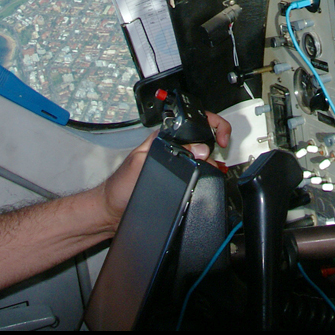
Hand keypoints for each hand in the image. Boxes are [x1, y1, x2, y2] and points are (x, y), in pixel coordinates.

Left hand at [100, 111, 232, 224]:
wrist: (113, 212)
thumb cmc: (120, 187)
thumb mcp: (142, 163)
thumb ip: (168, 153)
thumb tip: (198, 149)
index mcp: (162, 139)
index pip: (191, 123)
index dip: (211, 126)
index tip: (220, 138)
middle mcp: (170, 149)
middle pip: (201, 139)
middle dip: (215, 145)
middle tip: (220, 154)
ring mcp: (175, 164)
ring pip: (202, 157)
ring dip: (211, 162)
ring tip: (215, 168)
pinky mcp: (177, 179)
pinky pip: (197, 173)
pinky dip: (205, 175)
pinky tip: (207, 179)